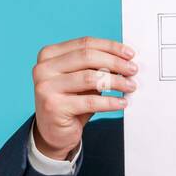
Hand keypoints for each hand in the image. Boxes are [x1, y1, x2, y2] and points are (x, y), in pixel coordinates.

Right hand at [31, 36, 137, 159]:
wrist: (53, 132)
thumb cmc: (71, 102)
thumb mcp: (82, 80)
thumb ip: (96, 66)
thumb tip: (125, 59)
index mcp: (49, 55)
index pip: (84, 44)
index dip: (110, 47)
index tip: (130, 53)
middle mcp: (43, 68)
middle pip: (87, 57)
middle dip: (115, 62)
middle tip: (133, 70)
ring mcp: (46, 87)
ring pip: (89, 78)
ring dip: (115, 82)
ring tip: (130, 86)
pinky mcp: (54, 107)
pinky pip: (90, 101)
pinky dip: (109, 102)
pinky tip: (122, 103)